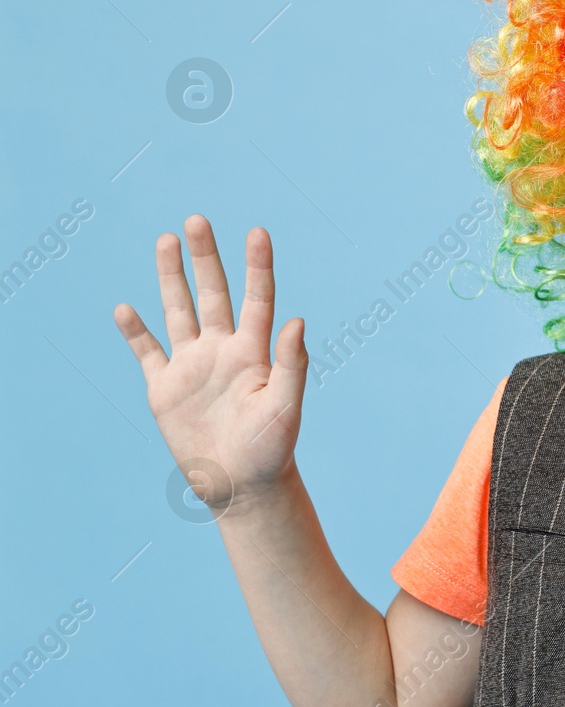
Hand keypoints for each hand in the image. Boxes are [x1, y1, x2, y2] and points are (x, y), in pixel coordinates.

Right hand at [113, 216, 307, 513]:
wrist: (242, 486)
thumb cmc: (272, 449)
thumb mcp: (286, 407)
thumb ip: (291, 364)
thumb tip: (298, 320)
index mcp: (254, 352)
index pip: (257, 298)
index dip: (257, 266)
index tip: (257, 231)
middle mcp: (223, 350)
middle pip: (213, 293)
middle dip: (205, 258)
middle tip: (196, 220)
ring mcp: (192, 366)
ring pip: (178, 311)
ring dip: (171, 278)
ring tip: (165, 240)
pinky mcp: (165, 388)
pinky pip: (147, 353)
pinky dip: (135, 332)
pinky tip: (125, 308)